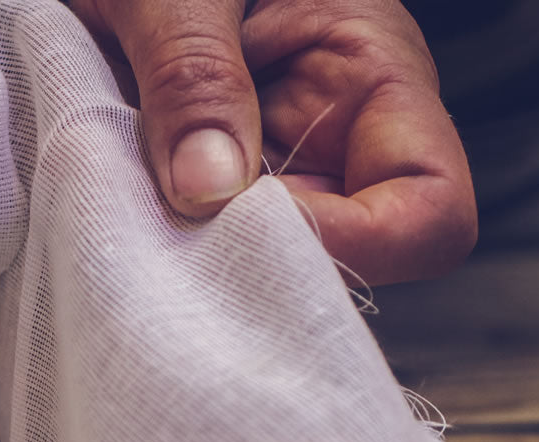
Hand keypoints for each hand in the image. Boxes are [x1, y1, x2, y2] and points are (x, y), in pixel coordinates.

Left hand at [68, 0, 474, 284]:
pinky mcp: (199, 183)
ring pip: (255, 268)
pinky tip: (108, 204)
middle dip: (253, 264)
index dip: (360, 245)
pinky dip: (150, 241)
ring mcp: (267, 167)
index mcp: (372, 75)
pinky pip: (191, 246)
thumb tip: (208, 191)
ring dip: (190, 256)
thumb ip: (193, 76)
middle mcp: (332, 137)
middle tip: (162, 230)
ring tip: (124, 201)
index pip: (430, 211)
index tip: (247, 230)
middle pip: (340, 262)